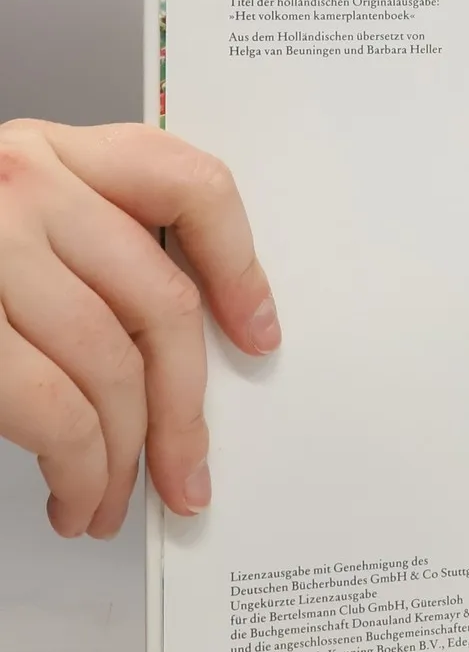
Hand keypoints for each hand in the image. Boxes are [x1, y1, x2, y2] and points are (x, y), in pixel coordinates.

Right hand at [0, 121, 276, 537]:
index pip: (190, 185)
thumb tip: (183, 347)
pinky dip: (78, 467)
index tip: (260, 333)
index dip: (241, 266)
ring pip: (111, 367)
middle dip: (185, 407)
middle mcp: (23, 183)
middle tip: (189, 471)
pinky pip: (53, 407)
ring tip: (110, 500)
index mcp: (51, 150)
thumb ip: (82, 245)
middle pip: (161, 302)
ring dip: (125, 456)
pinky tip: (70, 494)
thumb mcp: (6, 217)